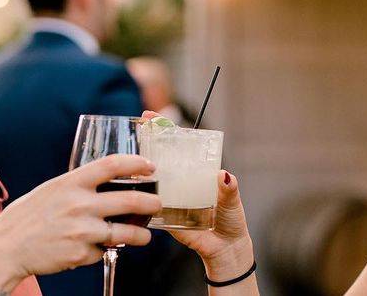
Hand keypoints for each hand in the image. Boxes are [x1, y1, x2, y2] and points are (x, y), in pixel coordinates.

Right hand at [0, 155, 160, 288]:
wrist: (5, 248)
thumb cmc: (28, 216)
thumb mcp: (53, 189)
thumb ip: (79, 185)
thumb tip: (108, 182)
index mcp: (72, 182)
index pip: (112, 164)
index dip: (136, 163)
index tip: (150, 165)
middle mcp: (79, 204)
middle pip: (130, 199)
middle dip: (152, 202)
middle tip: (158, 203)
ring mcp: (81, 230)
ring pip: (125, 232)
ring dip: (141, 235)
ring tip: (145, 235)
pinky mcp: (80, 254)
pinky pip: (101, 251)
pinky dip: (101, 250)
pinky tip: (91, 248)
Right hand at [141, 111, 253, 279]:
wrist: (225, 250)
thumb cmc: (231, 220)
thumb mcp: (232, 201)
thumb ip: (229, 189)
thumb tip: (225, 176)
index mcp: (196, 173)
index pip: (180, 147)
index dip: (165, 130)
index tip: (151, 117)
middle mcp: (181, 182)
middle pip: (162, 159)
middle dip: (149, 143)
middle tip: (139, 129)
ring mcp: (170, 198)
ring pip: (153, 181)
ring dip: (142, 172)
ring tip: (134, 163)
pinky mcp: (164, 217)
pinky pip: (150, 208)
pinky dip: (143, 202)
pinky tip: (133, 196)